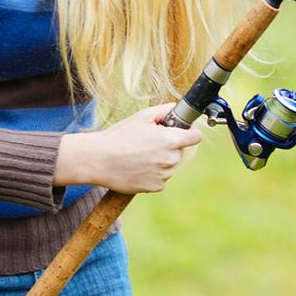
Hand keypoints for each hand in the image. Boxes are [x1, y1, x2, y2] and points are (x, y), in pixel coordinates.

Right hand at [55, 103, 201, 192]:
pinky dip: (152, 174)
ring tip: (139, 155)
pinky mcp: (156, 187)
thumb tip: (176, 109)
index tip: (184, 132)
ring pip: (169, 165)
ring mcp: (164, 175)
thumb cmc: (119, 136)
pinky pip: (161, 178)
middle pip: (179, 151)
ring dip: (160, 161)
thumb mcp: (142, 117)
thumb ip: (164, 110)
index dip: (190, 133)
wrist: (99, 159)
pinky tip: (137, 167)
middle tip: (148, 143)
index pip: (196, 137)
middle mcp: (171, 159)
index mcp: (171, 140)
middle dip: (169, 146)